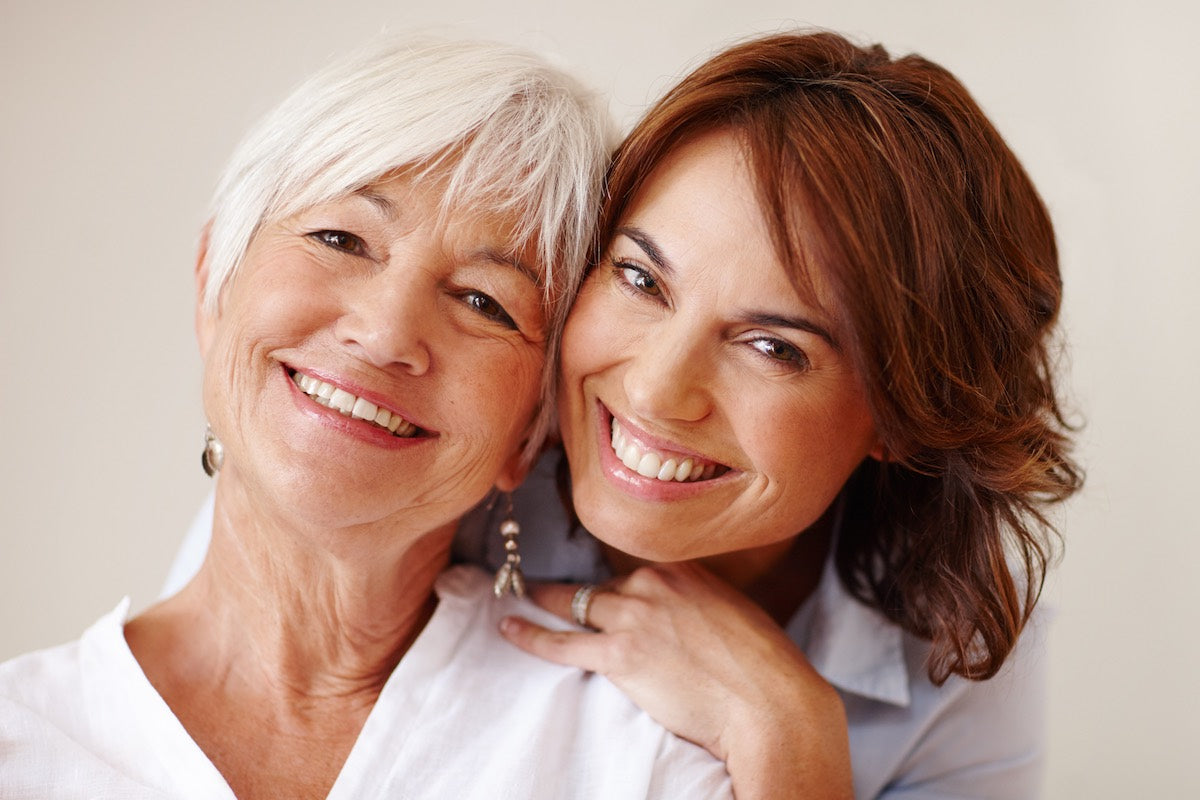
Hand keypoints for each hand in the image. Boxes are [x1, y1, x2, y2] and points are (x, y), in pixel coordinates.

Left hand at [499, 562, 852, 799]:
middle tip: (548, 586)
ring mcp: (634, 615)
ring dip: (544, 599)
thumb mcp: (735, 615)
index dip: (617, 581)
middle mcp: (655, 582)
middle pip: (604, 582)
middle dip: (581, 591)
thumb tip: (687, 621)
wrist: (769, 702)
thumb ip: (702, 606)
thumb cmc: (765, 668)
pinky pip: (562, 642)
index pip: (634, 567)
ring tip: (519, 597)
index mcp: (685, 568)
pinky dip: (532, 635)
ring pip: (575, 602)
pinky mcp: (619, 654)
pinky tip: (510, 628)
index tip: (604, 583)